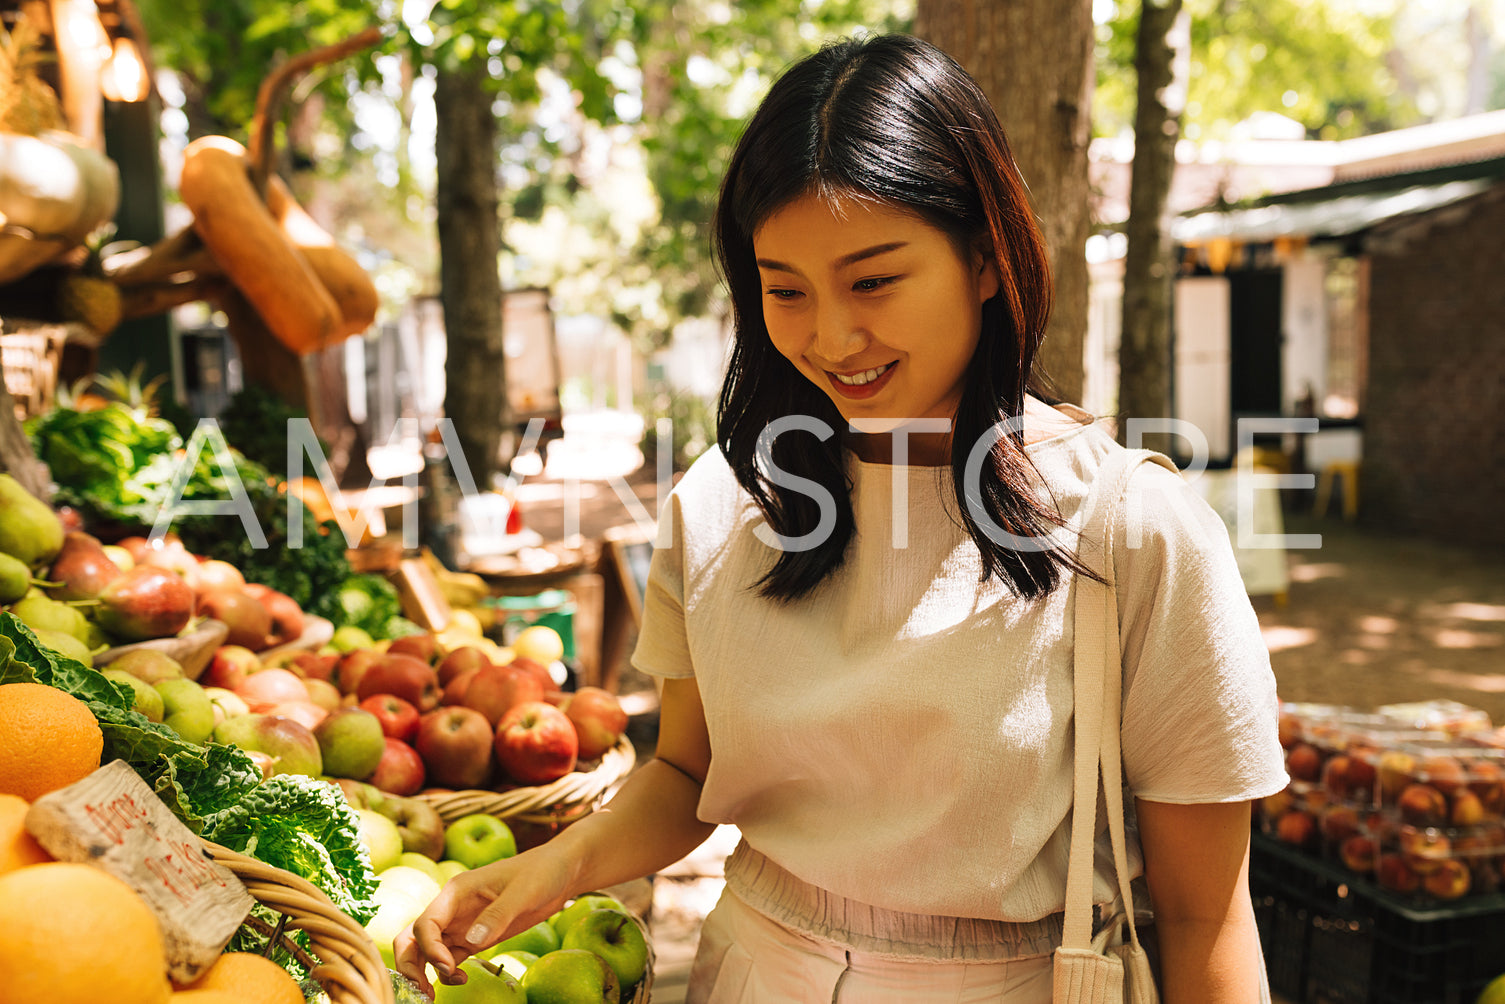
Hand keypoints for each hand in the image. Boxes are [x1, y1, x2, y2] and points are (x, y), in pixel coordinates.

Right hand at [394, 845, 574, 996]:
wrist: (558, 872)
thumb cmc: (541, 872)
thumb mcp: (523, 891)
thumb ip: (497, 915)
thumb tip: (472, 941)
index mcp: (456, 892)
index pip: (426, 924)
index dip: (430, 949)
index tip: (449, 967)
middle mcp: (451, 909)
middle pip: (413, 938)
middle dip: (410, 964)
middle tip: (423, 991)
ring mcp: (460, 924)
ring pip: (426, 950)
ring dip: (424, 972)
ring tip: (434, 995)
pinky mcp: (472, 938)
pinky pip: (448, 957)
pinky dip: (445, 972)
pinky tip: (460, 980)